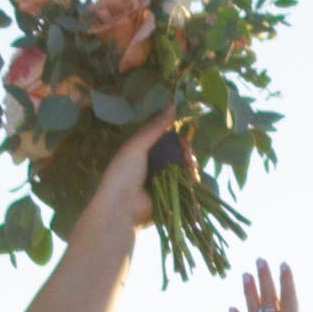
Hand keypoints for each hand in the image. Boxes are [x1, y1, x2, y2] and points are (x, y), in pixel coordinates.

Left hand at [81, 113, 180, 237]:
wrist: (121, 206)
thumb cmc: (123, 173)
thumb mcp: (137, 145)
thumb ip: (155, 127)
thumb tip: (173, 104)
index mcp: (142, 150)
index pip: (164, 138)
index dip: (175, 135)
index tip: (182, 133)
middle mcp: (152, 164)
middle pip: (175, 152)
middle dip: (184, 151)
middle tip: (186, 153)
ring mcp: (162, 181)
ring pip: (182, 167)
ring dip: (189, 164)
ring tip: (189, 165)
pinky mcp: (170, 195)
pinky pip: (185, 184)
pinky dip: (190, 179)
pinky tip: (191, 176)